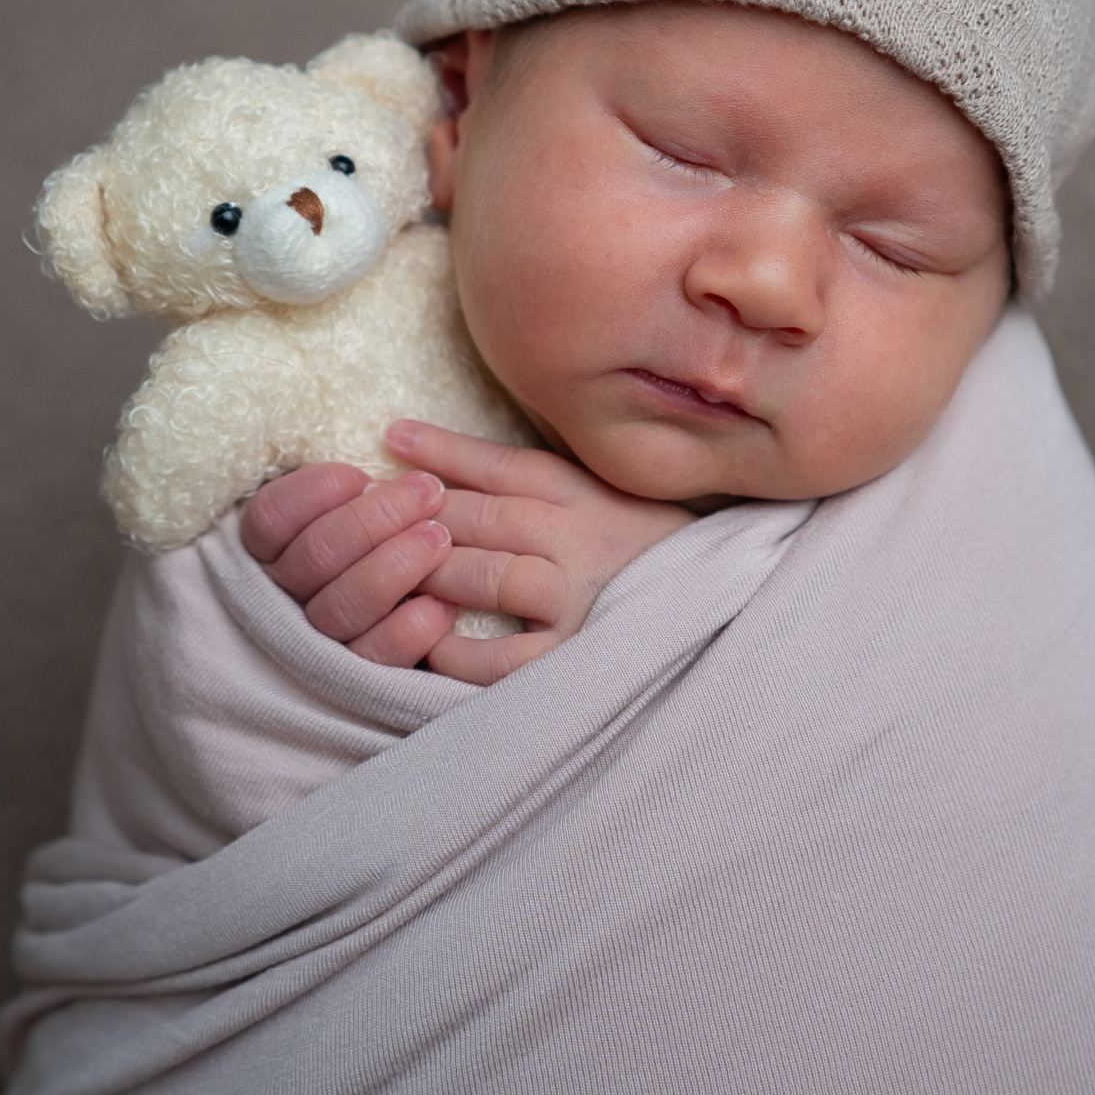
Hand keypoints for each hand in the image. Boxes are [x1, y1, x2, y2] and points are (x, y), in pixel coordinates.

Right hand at [237, 461, 462, 666]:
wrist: (395, 629)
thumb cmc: (372, 544)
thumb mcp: (346, 506)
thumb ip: (349, 490)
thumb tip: (380, 466)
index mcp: (268, 552)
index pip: (270, 519)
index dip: (315, 492)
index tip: (360, 475)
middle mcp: (281, 600)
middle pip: (314, 557)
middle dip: (376, 518)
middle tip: (428, 491)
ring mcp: (316, 644)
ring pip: (341, 608)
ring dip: (396, 565)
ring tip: (441, 536)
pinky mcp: (357, 683)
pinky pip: (375, 659)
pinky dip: (410, 630)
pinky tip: (443, 604)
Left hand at [386, 419, 696, 684]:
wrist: (730, 609)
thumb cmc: (656, 556)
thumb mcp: (610, 500)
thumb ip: (548, 486)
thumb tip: (462, 469)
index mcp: (585, 494)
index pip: (502, 465)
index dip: (442, 450)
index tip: (390, 437)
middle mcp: (578, 539)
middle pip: (481, 514)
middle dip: (417, 510)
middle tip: (364, 509)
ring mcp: (578, 599)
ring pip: (485, 574)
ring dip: (432, 569)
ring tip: (387, 567)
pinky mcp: (576, 657)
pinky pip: (503, 658)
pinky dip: (459, 651)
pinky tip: (428, 643)